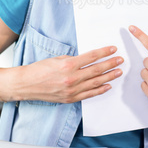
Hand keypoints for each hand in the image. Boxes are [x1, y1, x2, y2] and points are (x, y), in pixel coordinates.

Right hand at [0, 46, 123, 102]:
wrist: (27, 84)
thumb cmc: (40, 69)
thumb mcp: (58, 59)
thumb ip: (74, 60)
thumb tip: (88, 59)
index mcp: (69, 65)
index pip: (92, 57)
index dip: (104, 52)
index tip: (113, 49)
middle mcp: (72, 78)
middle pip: (96, 70)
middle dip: (111, 64)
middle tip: (120, 60)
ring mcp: (72, 90)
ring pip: (95, 82)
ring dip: (109, 77)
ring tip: (118, 72)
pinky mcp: (70, 98)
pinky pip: (89, 95)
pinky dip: (99, 90)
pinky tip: (107, 86)